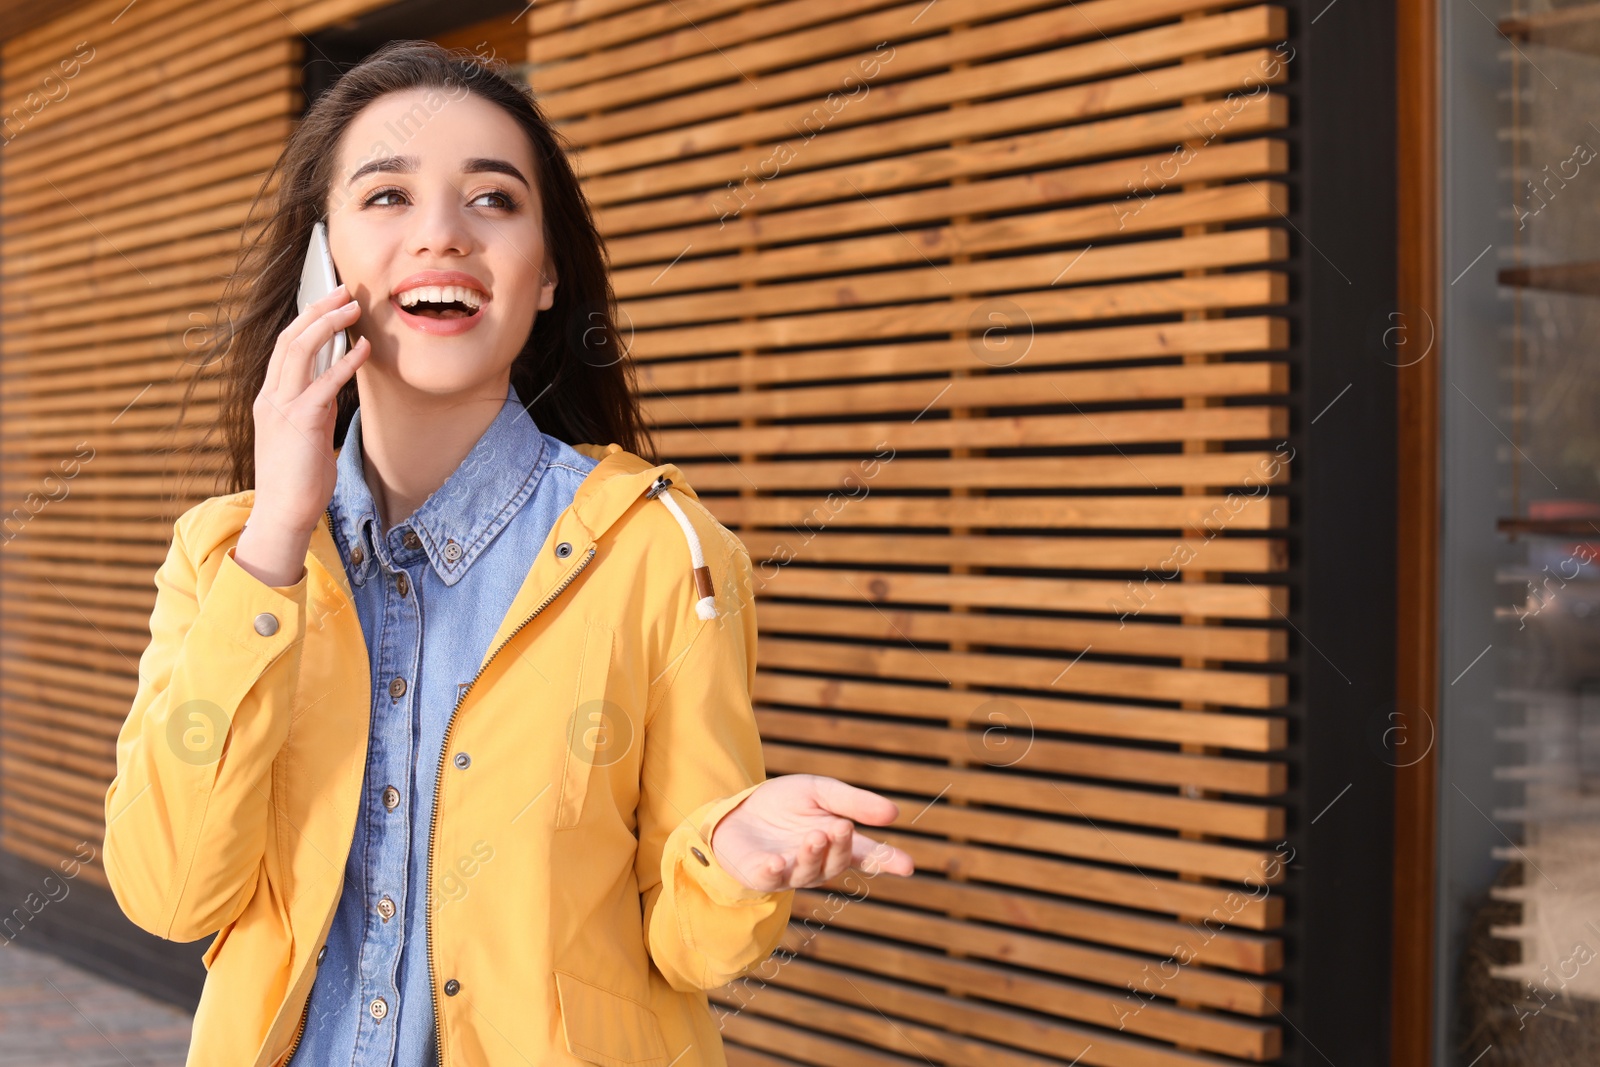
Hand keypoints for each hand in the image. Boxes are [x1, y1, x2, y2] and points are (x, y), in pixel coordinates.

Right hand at [235, 284, 370, 586]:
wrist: (284, 513)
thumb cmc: (298, 478)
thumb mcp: (306, 433)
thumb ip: (315, 404)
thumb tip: (334, 380)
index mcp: (269, 398)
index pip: (284, 346)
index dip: (305, 318)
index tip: (326, 299)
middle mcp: (271, 396)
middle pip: (290, 337)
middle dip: (317, 308)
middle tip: (342, 289)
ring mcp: (282, 407)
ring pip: (300, 349)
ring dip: (328, 323)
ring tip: (353, 306)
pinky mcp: (301, 422)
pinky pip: (325, 382)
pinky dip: (346, 361)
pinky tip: (364, 347)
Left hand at [708, 774, 914, 890]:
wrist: (738, 809)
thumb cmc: (784, 803)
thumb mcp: (820, 791)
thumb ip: (852, 802)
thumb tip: (893, 814)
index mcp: (836, 842)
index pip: (867, 854)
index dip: (887, 860)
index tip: (908, 866)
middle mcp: (817, 863)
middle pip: (837, 861)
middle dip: (841, 846)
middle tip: (841, 826)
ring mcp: (789, 872)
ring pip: (807, 872)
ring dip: (812, 854)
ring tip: (815, 834)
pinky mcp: (760, 875)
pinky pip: (769, 879)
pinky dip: (774, 871)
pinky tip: (776, 860)